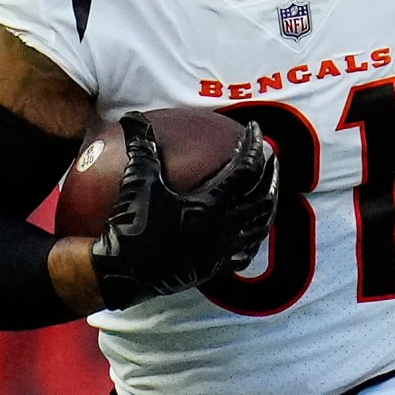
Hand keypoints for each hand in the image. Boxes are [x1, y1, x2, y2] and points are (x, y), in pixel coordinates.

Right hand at [90, 112, 278, 309]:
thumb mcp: (138, 182)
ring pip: (260, 226)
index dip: (253, 146)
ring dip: (269, 204)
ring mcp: (223, 251)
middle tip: (271, 158)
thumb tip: (133, 118)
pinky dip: (254, 235)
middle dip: (272, 175)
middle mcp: (225, 228)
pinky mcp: (216, 268)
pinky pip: (247, 252)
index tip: (254, 129)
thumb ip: (141, 147)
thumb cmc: (131, 227)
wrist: (123, 275)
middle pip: (263, 198)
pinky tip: (250, 228)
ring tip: (268, 189)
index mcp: (212, 205)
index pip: (246, 170)